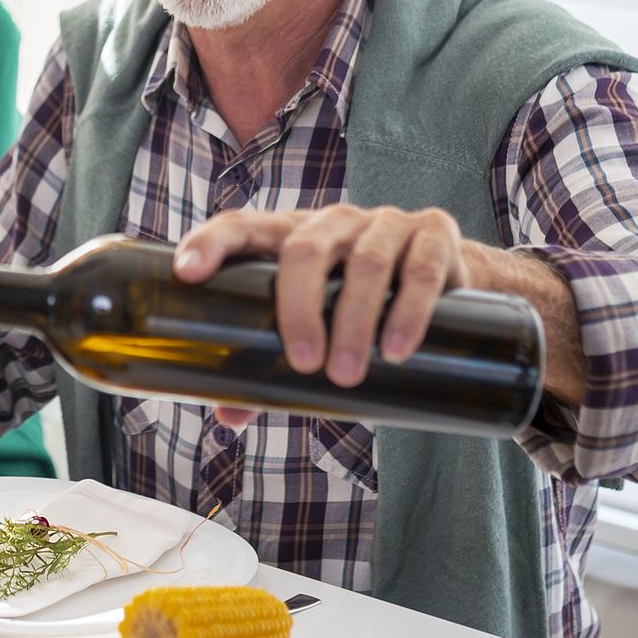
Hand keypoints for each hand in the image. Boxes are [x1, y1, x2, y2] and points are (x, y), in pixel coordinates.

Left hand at [175, 204, 470, 408]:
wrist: (451, 285)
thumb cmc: (361, 306)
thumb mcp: (317, 328)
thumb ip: (270, 368)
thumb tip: (229, 416)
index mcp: (292, 236)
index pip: (243, 226)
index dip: (211, 243)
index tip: (186, 274)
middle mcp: (335, 221)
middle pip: (306, 248)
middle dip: (299, 307)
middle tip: (303, 364)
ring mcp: (386, 223)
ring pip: (367, 263)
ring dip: (355, 321)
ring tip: (347, 374)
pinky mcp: (435, 234)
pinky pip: (421, 270)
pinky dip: (408, 311)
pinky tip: (396, 349)